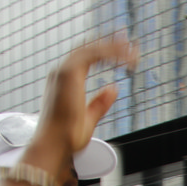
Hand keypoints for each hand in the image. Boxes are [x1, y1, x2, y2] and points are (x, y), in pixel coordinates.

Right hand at [31, 35, 138, 162]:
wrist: (54, 144)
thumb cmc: (66, 138)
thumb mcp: (88, 118)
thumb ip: (100, 103)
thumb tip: (113, 89)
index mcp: (64, 82)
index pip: (85, 58)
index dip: (104, 51)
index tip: (121, 50)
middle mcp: (61, 73)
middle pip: (88, 49)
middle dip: (110, 43)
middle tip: (129, 41)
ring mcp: (63, 71)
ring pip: (92, 49)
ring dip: (114, 47)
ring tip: (132, 49)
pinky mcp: (69, 73)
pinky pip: (93, 54)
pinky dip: (110, 53)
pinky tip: (126, 58)